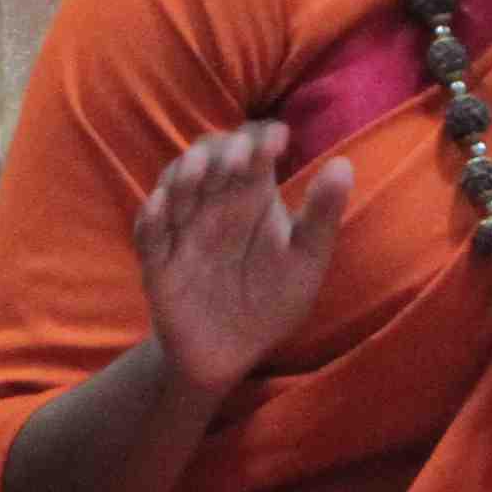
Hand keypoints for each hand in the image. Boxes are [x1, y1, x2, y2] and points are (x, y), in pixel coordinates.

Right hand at [137, 124, 355, 399]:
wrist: (234, 354)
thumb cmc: (274, 299)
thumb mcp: (307, 259)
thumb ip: (322, 214)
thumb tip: (344, 163)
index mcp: (252, 195)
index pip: (251, 148)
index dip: (260, 137)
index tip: (278, 141)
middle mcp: (215, 203)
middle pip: (208, 156)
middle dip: (221, 151)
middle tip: (241, 160)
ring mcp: (184, 229)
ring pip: (174, 184)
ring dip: (183, 174)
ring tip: (200, 175)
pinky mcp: (159, 262)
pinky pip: (148, 232)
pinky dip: (151, 216)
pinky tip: (163, 207)